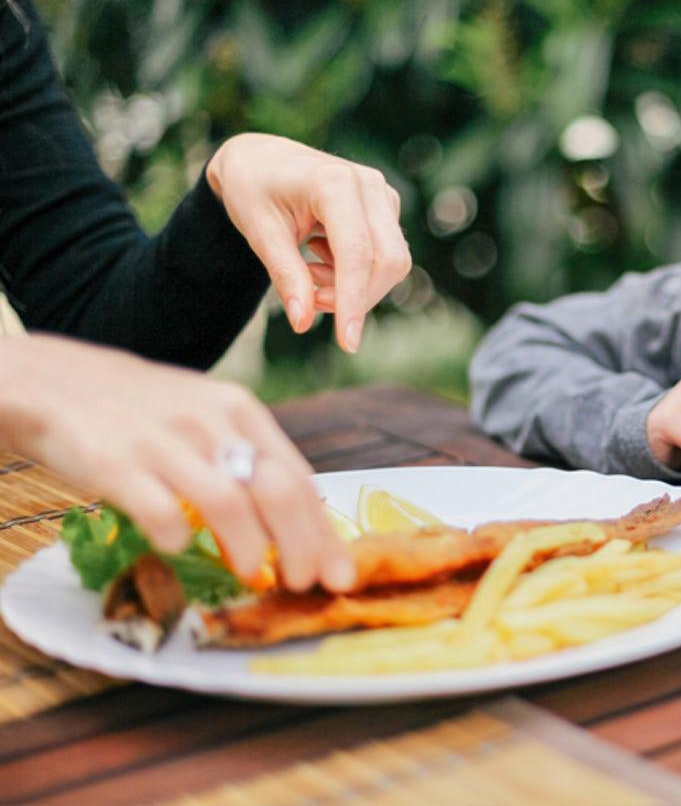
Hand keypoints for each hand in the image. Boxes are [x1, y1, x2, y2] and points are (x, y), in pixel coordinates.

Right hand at [0, 335, 353, 591]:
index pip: (298, 479)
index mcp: (241, 412)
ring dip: (251, 547)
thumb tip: (297, 523)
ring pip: (229, 502)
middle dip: (302, 546)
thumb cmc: (147, 411)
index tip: (338, 572)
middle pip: (277, 491)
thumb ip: (247, 461)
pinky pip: (160, 510)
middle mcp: (211, 423)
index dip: (323, 532)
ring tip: (255, 574)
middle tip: (305, 583)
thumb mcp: (208, 418)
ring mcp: (165, 442)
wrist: (59, 381)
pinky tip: (177, 549)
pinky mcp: (116, 463)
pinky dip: (176, 538)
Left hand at [206, 133, 412, 352]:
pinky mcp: (386, 208)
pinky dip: (357, 274)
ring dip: (354, 286)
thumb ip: (285, 275)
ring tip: (310, 272)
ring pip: (392, 263)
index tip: (348, 343)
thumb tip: (304, 322)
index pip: (357, 252)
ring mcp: (383, 195)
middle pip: (387, 261)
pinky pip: (387, 257)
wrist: (262, 159)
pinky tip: (322, 259)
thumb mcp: (259, 233)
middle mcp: (368, 184)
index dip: (354, 300)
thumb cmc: (254, 190)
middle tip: (312, 301)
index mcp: (334, 182)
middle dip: (355, 296)